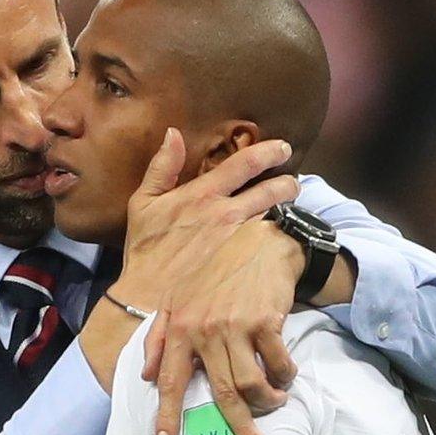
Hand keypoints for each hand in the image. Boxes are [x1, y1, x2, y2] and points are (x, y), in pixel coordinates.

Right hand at [110, 127, 299, 309]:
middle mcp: (226, 214)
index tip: (283, 149)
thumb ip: (162, 167)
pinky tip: (284, 242)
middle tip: (293, 184)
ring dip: (286, 211)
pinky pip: (274, 247)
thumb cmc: (144, 253)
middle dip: (288, 184)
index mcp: (202, 194)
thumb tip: (173, 133)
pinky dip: (282, 239)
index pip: (246, 163)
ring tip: (289, 211)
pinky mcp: (247, 268)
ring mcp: (240, 242)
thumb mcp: (142, 204)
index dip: (269, 152)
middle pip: (272, 191)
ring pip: (277, 218)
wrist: (148, 301)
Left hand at [143, 220, 305, 434]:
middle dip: (236, 424)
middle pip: (221, 391)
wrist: (257, 244)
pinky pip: (278, 365)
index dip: (167, 413)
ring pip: (251, 384)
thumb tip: (146, 374)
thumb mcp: (176, 298)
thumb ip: (158, 336)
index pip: (171, 378)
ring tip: (273, 400)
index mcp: (179, 327)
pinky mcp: (265, 322)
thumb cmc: (214, 274)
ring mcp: (235, 326)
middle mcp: (204, 329)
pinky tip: (284, 374)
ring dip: (267, 400)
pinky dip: (284, 376)